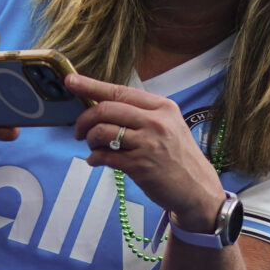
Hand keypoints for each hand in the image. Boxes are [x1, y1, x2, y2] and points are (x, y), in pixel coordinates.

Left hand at [68, 75, 227, 231]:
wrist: (198, 189)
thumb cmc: (179, 158)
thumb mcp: (169, 127)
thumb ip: (141, 116)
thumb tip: (102, 109)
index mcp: (163, 108)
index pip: (120, 92)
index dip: (91, 85)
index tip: (71, 81)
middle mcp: (157, 122)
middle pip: (106, 109)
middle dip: (84, 120)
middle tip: (80, 132)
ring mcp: (148, 143)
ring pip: (101, 132)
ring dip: (90, 140)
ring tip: (94, 147)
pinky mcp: (139, 165)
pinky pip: (104, 156)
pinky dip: (94, 158)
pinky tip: (97, 161)